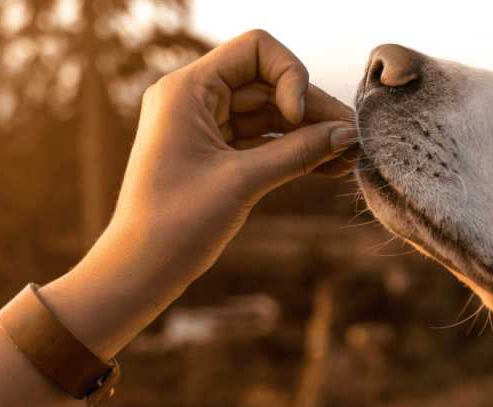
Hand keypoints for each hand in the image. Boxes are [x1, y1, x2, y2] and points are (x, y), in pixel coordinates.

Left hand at [45, 29, 357, 355]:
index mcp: (186, 89)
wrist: (139, 271)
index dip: (290, 75)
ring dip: (307, 133)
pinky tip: (328, 165)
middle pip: (268, 83)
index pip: (255, 49)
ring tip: (348, 157)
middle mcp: (192, 98)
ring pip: (268, 113)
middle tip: (352, 139)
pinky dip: (291, 150)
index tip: (298, 118)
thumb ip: (298, 153)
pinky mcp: (212, 153)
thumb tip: (347, 134)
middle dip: (311, 110)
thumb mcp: (243, 183)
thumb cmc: (176, 225)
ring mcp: (202, 125)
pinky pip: (259, 139)